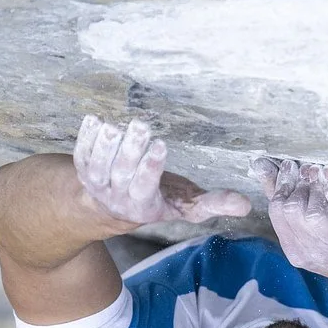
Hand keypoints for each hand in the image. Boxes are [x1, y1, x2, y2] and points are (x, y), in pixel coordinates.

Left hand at [73, 115, 250, 227]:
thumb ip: (214, 204)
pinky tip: (94, 120)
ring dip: (104, 146)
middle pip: (121, 173)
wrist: (115, 207)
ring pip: (97, 167)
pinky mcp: (84, 173)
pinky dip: (85, 140)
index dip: (151, 167)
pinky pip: (81, 157)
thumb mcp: (187, 207)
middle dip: (130, 150)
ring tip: (113, 125)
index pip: (146, 187)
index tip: (159, 145)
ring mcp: (98, 186)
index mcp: (144, 207)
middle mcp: (118, 199)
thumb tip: (246, 205)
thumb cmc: (159, 200)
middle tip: (141, 125)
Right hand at [251, 157, 327, 285]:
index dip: (281, 185)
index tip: (290, 166)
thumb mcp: (306, 224)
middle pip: (292, 211)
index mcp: (294, 249)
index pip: (277, 212)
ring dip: (316, 187)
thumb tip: (260, 165)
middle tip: (308, 170)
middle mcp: (312, 252)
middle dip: (298, 185)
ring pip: (314, 214)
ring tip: (321, 174)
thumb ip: (281, 195)